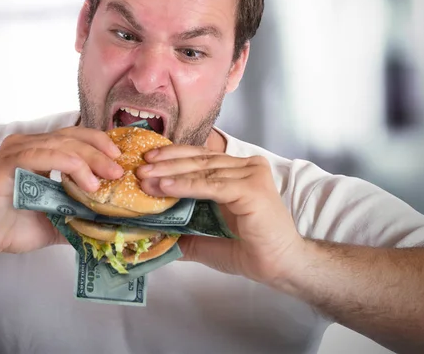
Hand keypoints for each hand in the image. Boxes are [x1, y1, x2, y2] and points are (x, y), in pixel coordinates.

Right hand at [0, 127, 122, 257]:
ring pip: (60, 143)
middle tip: (119, 170)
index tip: (121, 160)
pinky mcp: (6, 163)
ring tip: (107, 177)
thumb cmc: (9, 225)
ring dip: (88, 159)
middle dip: (100, 152)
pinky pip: (40, 155)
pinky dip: (65, 163)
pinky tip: (82, 177)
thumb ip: (78, 215)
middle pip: (73, 137)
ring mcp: (17, 151)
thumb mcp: (55, 220)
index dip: (100, 144)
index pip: (76, 137)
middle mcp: (30, 145)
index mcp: (42, 152)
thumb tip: (110, 222)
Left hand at [136, 145, 305, 286]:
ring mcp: (251, 174)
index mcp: (239, 171)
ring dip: (170, 173)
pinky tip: (165, 186)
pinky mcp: (252, 188)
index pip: (201, 157)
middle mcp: (247, 166)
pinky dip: (186, 185)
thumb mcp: (211, 238)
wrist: (283, 267)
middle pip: (199, 159)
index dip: (173, 157)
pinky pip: (211, 184)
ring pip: (202, 169)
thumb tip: (156, 234)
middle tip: (140, 168)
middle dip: (166, 163)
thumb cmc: (253, 251)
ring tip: (145, 177)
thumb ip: (187, 232)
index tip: (148, 160)